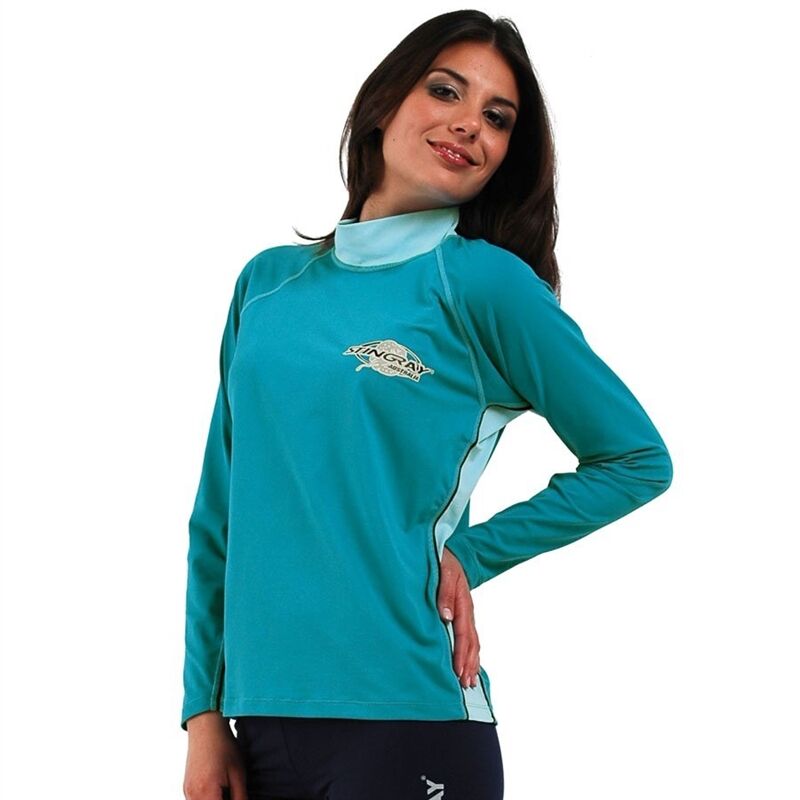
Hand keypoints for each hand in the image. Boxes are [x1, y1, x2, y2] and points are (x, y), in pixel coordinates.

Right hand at [183, 711, 247, 799]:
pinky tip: (219, 787)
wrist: (206, 727)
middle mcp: (192, 795)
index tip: (238, 796)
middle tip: (234, 791)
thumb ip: (240, 797)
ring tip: (227, 788)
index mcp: (206, 792)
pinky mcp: (186, 787)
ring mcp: (187, 792)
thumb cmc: (223, 746)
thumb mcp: (238, 773)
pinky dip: (209, 798)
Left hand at [440, 545, 480, 689]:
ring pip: (473, 642)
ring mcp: (467, 614)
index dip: (461, 653)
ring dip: (472, 662)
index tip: (458, 670)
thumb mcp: (444, 572)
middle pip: (471, 642)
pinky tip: (470, 666)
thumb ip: (445, 593)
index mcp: (463, 603)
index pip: (463, 633)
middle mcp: (467, 612)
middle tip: (465, 684)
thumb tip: (446, 616)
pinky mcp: (463, 615)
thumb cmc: (444, 562)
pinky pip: (470, 638)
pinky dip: (471, 654)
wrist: (453, 554)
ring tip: (470, 682)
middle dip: (469, 664)